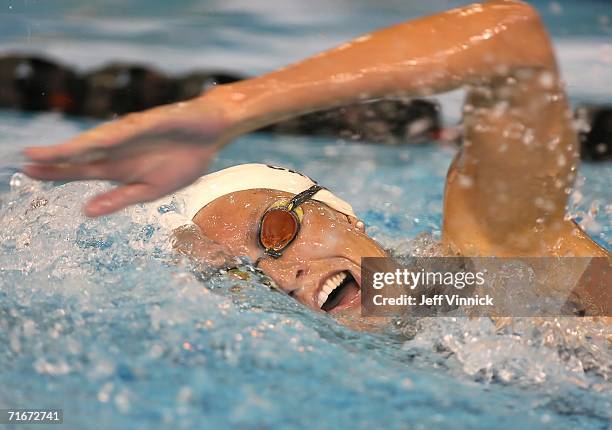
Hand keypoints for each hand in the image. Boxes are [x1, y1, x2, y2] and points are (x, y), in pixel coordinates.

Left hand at [23, 97, 231, 216]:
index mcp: (118, 166)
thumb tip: (86, 212)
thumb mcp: (151, 190)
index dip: (56, 172)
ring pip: (101, 141)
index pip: (80, 169)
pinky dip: (114, 137)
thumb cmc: (181, 161)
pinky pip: (132, 130)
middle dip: (56, 159)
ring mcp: (133, 133)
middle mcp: (119, 148)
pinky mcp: (152, 121)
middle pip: (82, 154)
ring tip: (51, 154)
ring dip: (76, 148)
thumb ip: (120, 199)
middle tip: (26, 163)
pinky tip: (96, 143)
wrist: (210, 134)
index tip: (28, 174)